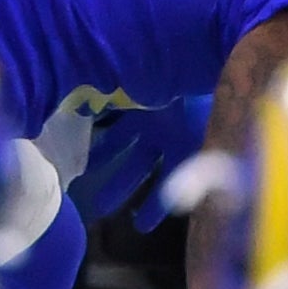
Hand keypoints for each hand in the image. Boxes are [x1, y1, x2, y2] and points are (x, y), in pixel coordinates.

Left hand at [70, 97, 213, 231]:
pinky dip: (99, 128)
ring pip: (121, 142)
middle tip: (99, 209)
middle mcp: (168, 131)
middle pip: (139, 166)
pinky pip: (112, 115)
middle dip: (120, 187)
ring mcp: (150, 112)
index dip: (155, 206)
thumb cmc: (204, 105)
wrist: (197, 60)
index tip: (141, 228)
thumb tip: (181, 205)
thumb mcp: (207, 147)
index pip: (168, 183)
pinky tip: (81, 136)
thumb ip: (195, 176)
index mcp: (188, 145)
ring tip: (84, 175)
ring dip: (104, 159)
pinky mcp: (134, 94)